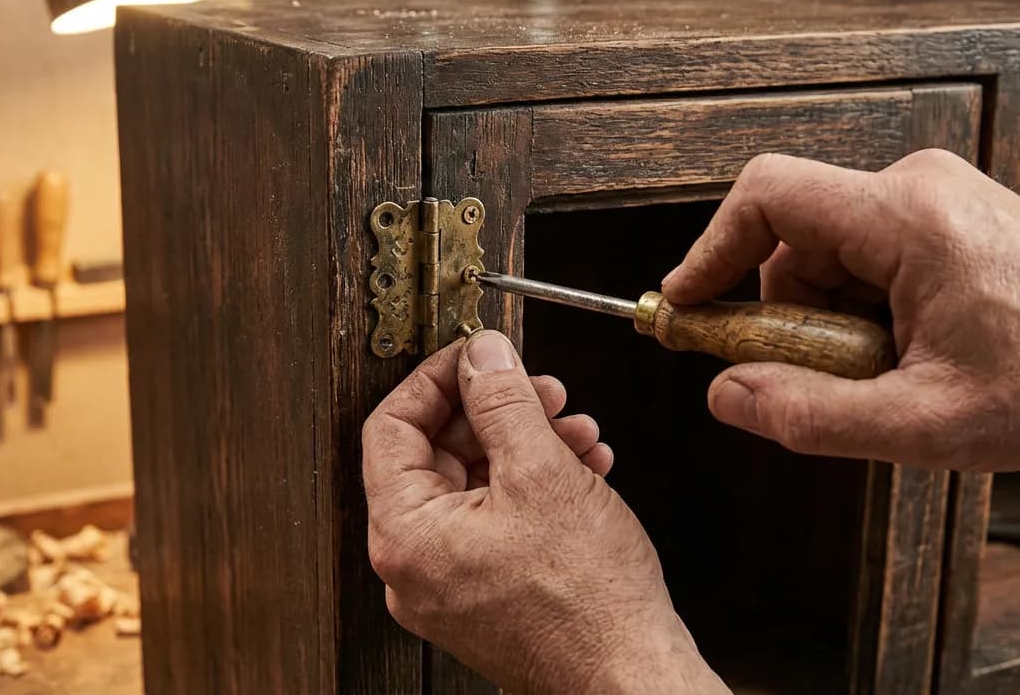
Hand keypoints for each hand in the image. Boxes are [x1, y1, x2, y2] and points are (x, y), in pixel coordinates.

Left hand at [362, 332, 728, 693]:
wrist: (629, 673)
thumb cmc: (587, 600)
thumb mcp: (541, 471)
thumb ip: (502, 401)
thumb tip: (481, 356)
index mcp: (405, 535)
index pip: (390, 427)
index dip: (436, 379)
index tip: (474, 356)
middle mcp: (412, 568)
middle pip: (435, 456)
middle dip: (495, 414)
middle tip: (540, 391)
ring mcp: (446, 588)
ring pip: (472, 489)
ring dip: (523, 447)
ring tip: (575, 433)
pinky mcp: (481, 600)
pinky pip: (492, 524)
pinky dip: (531, 490)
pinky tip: (579, 471)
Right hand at [662, 149, 1019, 470]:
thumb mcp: (928, 422)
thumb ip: (812, 415)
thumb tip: (727, 396)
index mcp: (907, 218)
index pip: (768, 197)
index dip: (709, 251)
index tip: (683, 305)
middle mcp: (916, 187)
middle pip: (793, 239)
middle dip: (785, 316)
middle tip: (814, 380)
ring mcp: (934, 198)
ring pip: (828, 255)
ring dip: (829, 321)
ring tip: (890, 375)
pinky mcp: (945, 217)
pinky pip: (865, 258)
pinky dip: (862, 312)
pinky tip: (909, 355)